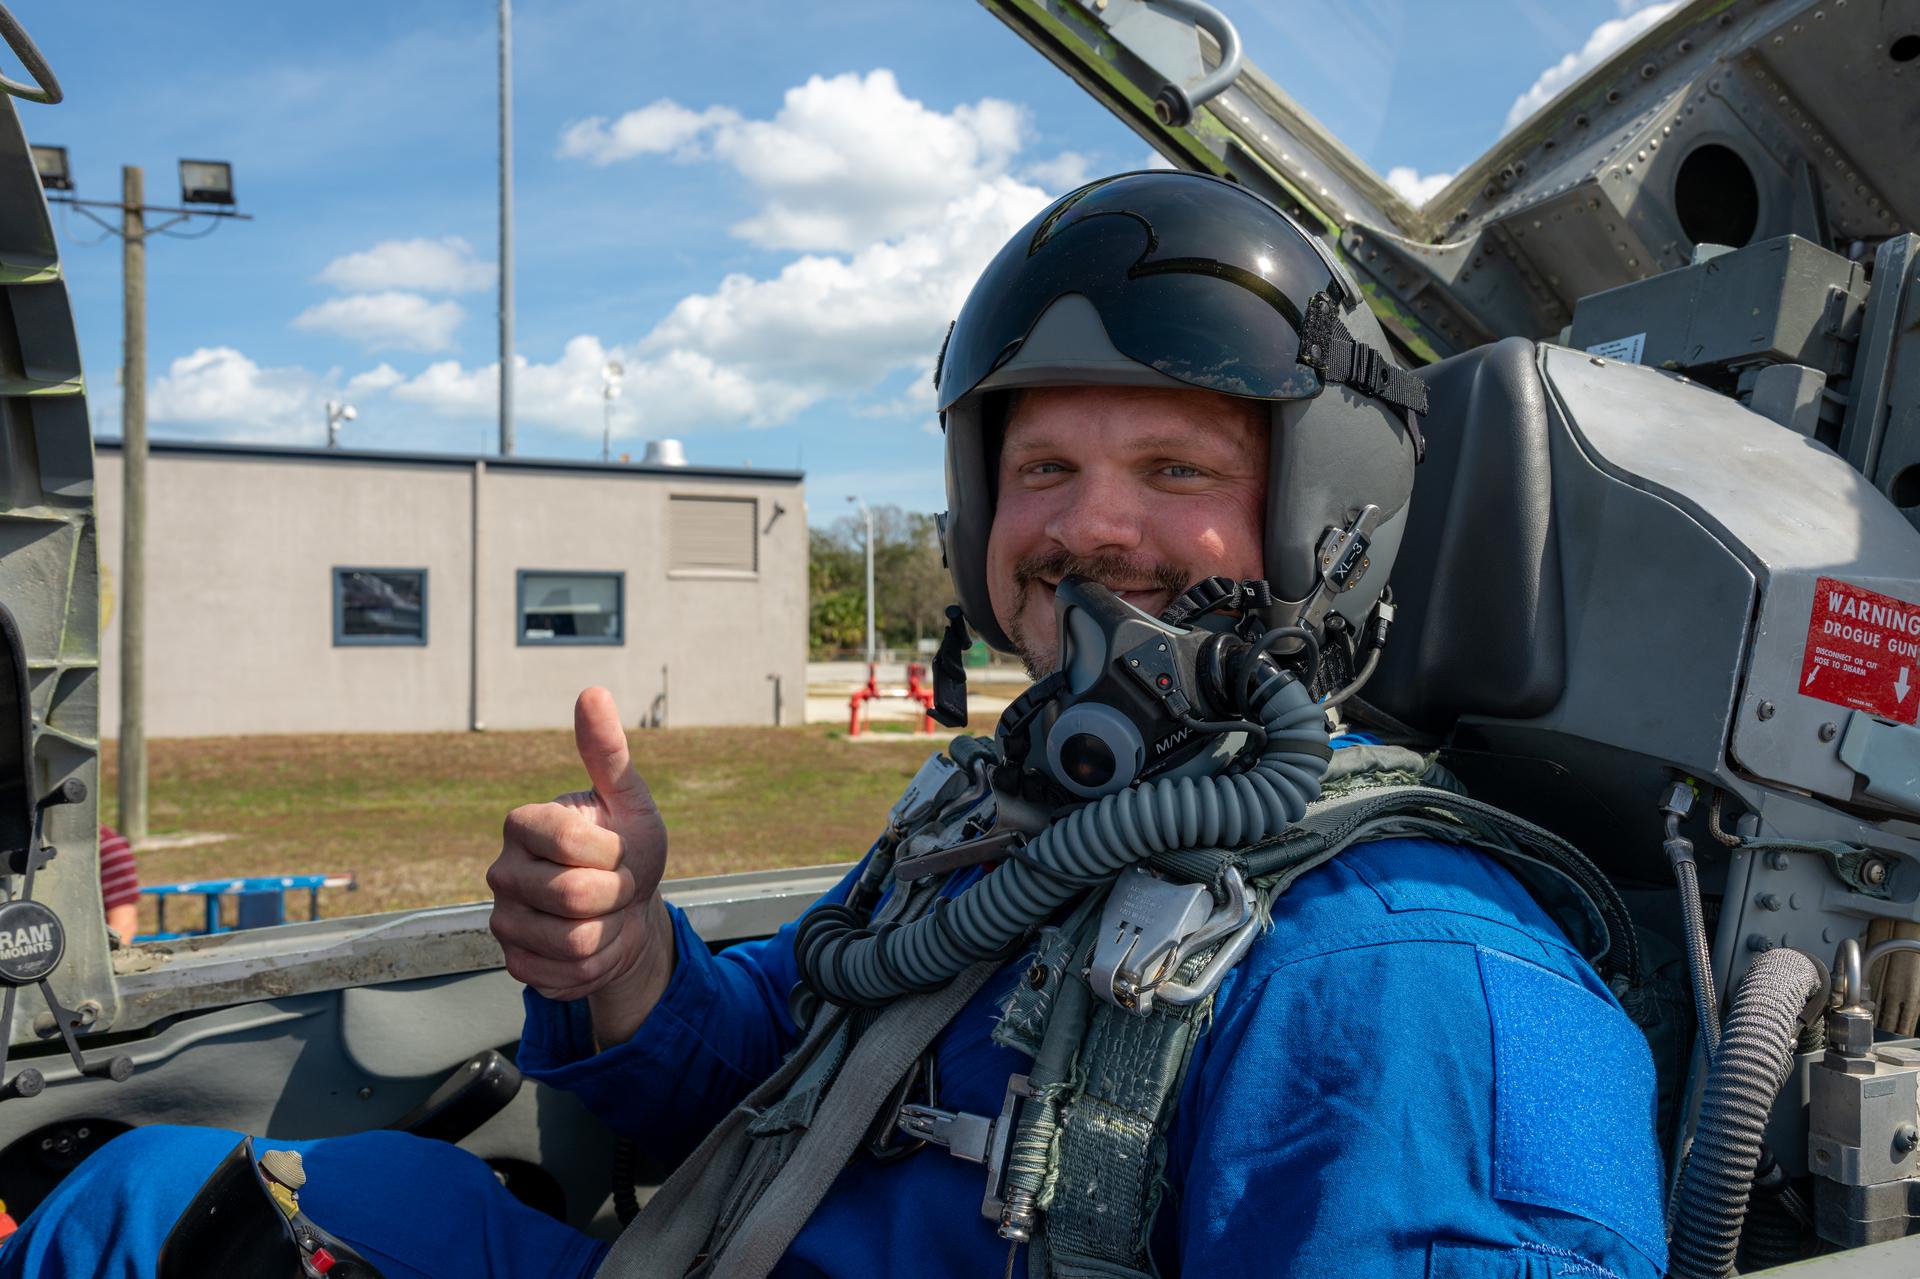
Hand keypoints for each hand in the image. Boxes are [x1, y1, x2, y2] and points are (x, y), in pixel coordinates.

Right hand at [488, 687, 674, 1044]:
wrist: (627, 911)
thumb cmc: (627, 848)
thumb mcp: (629, 801)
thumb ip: (609, 752)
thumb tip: (593, 692)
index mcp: (523, 822)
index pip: (576, 844)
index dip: (617, 853)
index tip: (619, 849)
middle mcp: (502, 870)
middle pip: (578, 897)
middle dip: (619, 895)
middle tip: (617, 884)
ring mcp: (503, 919)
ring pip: (575, 941)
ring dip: (612, 931)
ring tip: (606, 913)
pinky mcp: (514, 962)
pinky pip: (568, 974)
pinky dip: (598, 964)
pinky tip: (593, 943)